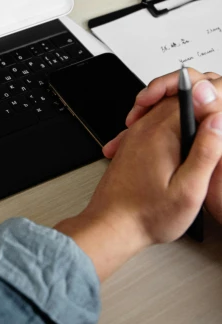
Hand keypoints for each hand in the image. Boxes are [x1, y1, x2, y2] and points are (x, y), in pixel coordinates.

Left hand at [103, 69, 221, 222]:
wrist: (111, 225)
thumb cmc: (147, 215)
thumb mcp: (188, 190)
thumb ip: (206, 152)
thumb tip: (218, 120)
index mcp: (163, 133)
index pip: (193, 97)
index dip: (212, 103)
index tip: (219, 118)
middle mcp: (145, 127)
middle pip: (177, 98)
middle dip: (199, 104)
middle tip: (213, 126)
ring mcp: (136, 133)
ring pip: (164, 107)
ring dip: (184, 113)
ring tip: (199, 133)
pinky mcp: (131, 142)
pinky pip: (152, 120)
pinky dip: (168, 125)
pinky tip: (177, 145)